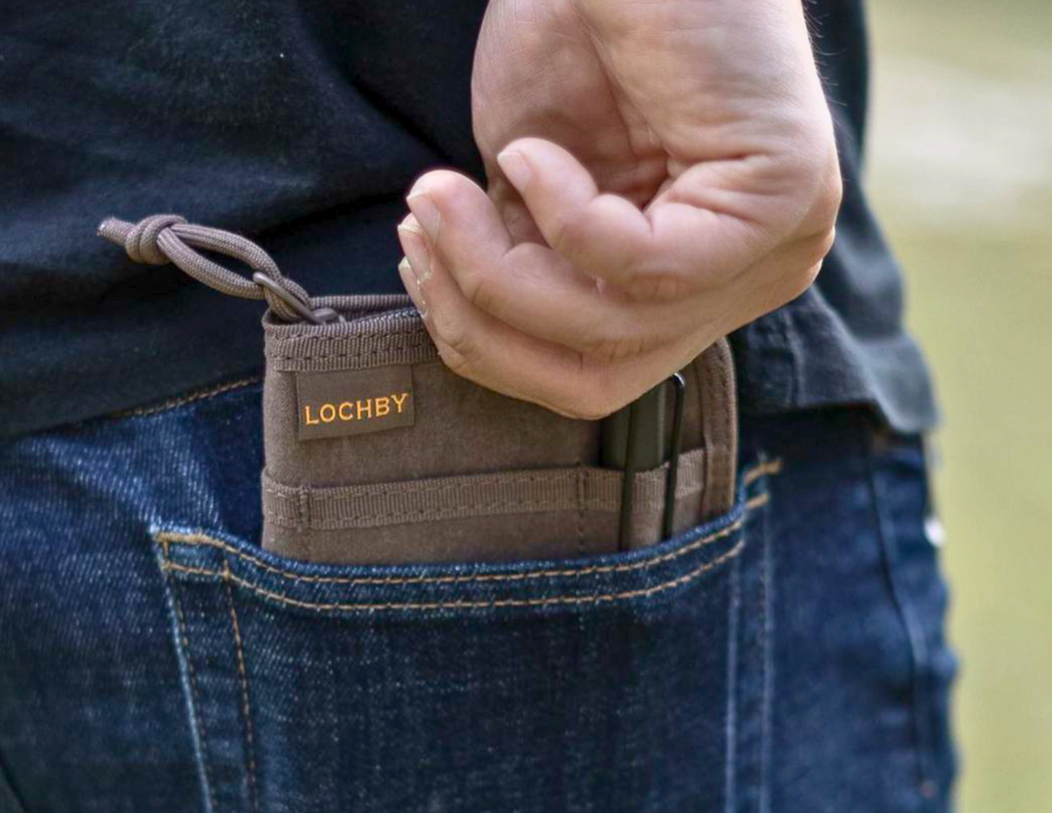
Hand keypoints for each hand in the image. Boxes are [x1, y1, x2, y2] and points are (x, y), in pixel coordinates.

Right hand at [397, 0, 841, 418]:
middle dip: (484, 322)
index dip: (488, 346)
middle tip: (420, 235)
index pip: (590, 379)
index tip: (420, 265)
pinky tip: (534, 152)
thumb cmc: (574, 40)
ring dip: (498, 273)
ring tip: (440, 195)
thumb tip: (479, 330)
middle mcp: (742, 282)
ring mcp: (773, 247)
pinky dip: (566, 215)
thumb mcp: (525, 195)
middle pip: (600, 379)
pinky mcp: (786, 198)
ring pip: (615, 334)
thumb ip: (524, 274)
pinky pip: (652, 269)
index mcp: (690, 288)